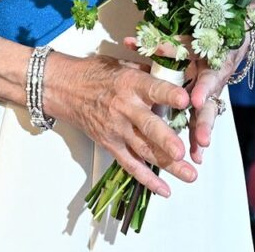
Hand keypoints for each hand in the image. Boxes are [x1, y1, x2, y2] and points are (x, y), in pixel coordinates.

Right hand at [41, 53, 194, 197]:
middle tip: (181, 152)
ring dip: (167, 164)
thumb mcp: (124, 65)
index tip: (185, 100)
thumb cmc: (95, 74)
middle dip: (165, 140)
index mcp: (130, 84)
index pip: (152, 89)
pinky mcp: (110, 145)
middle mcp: (124, 108)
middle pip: (147, 126)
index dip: (168, 95)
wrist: (65, 89)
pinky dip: (147, 179)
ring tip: (189, 175)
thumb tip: (177, 76)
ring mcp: (116, 130)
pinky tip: (164, 189)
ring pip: (144, 150)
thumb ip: (150, 73)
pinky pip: (130, 165)